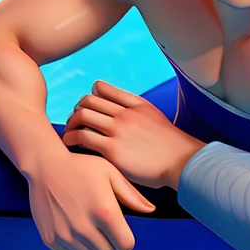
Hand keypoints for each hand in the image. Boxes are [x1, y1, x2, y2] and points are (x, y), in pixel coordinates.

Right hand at [26, 142, 155, 249]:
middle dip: (109, 241)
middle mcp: (85, 228)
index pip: (125, 245)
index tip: (119, 229)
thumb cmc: (81, 166)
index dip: (125, 239)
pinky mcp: (50, 239)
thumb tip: (150, 210)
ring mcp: (66, 235)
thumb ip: (131, 195)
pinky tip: (72, 227)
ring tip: (87, 225)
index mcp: (104, 212)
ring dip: (92, 246)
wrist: (45, 166)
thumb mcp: (110, 173)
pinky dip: (74, 247)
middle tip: (101, 224)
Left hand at [63, 80, 203, 190]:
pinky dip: (72, 139)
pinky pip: (84, 137)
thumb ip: (135, 112)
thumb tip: (118, 114)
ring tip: (68, 134)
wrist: (180, 161)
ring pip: (83, 116)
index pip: (102, 88)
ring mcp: (118, 130)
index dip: (89, 96)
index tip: (87, 109)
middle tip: (74, 122)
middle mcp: (124, 113)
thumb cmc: (169, 146)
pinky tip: (70, 145)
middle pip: (88, 100)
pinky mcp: (112, 149)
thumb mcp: (153, 116)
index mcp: (134, 103)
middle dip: (76, 110)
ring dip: (71, 124)